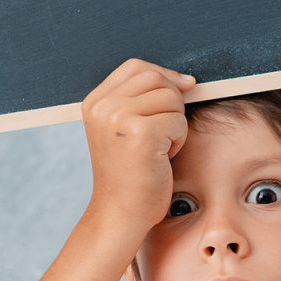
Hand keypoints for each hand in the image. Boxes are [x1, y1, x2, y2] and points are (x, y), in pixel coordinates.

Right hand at [81, 59, 194, 235]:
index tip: (178, 93)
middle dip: (171, 102)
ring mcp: (118, 118)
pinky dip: (178, 140)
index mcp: (94, 102)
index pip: (136, 67)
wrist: (121, 212)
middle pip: (156, 78)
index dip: (163, 76)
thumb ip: (142, 99)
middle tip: (163, 132)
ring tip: (158, 148)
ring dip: (175, 123)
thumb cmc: (130, 174)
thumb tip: (186, 80)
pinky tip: (160, 158)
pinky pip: (178, 121)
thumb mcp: (125, 129)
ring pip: (171, 98)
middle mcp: (102, 107)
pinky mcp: (141, 133)